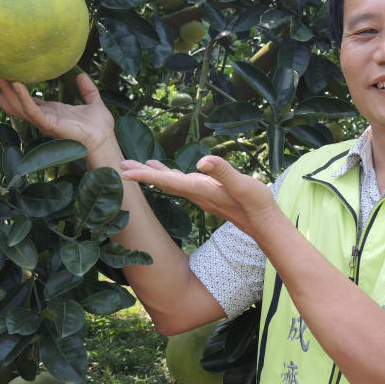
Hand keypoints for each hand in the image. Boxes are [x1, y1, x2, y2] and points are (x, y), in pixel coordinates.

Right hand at [0, 74, 116, 154]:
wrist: (105, 140)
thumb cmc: (100, 127)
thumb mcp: (93, 102)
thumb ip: (86, 90)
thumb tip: (81, 76)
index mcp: (50, 112)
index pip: (23, 99)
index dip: (10, 89)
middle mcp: (43, 117)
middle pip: (12, 104)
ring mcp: (44, 121)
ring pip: (17, 106)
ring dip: (4, 92)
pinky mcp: (49, 124)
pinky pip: (32, 110)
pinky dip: (23, 97)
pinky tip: (17, 84)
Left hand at [119, 156, 279, 238]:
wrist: (264, 223)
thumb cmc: (255, 203)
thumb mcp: (242, 183)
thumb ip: (223, 172)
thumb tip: (202, 161)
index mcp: (200, 188)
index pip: (167, 180)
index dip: (145, 175)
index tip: (124, 171)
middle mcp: (196, 192)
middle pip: (163, 182)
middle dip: (141, 174)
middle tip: (120, 165)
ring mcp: (201, 194)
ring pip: (170, 183)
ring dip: (153, 174)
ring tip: (136, 166)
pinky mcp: (207, 193)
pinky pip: (181, 183)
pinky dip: (169, 176)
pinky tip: (167, 172)